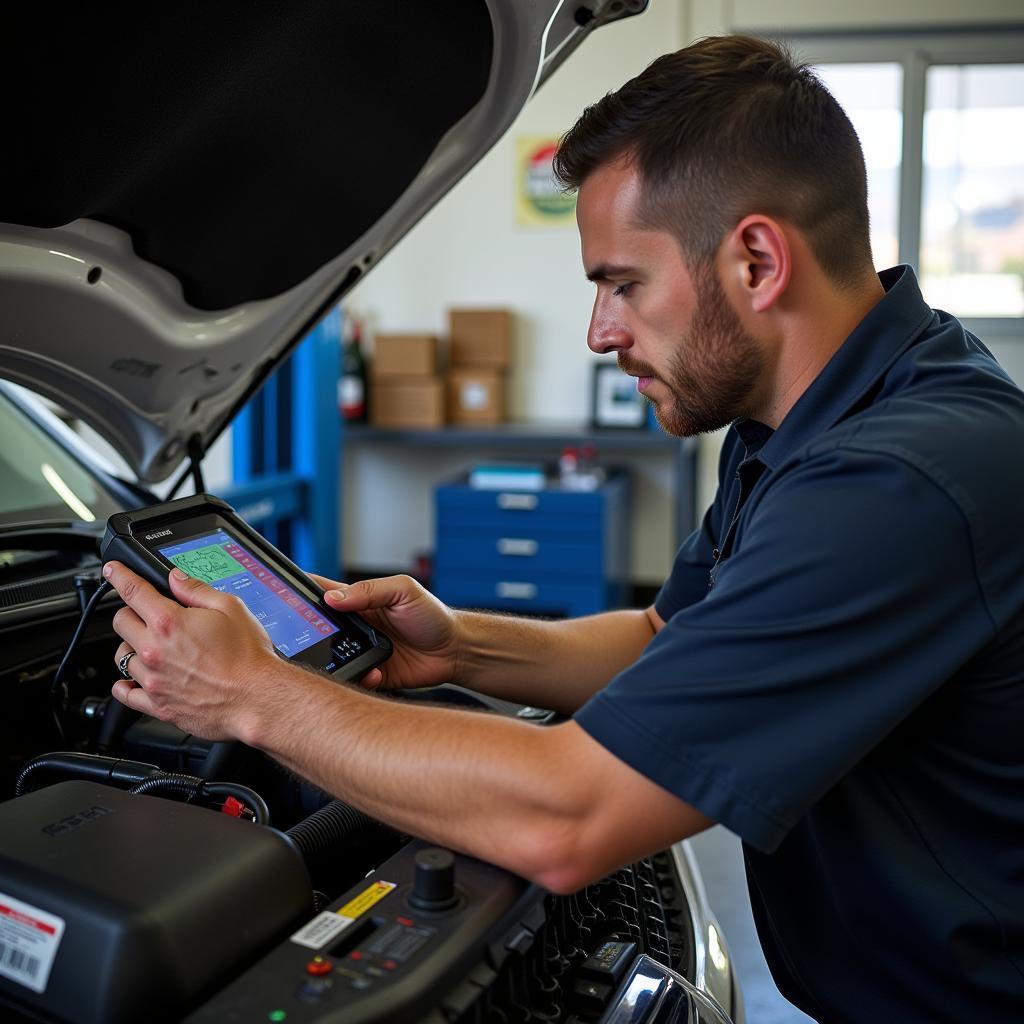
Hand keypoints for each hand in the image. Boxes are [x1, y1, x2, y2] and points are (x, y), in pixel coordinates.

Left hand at [103, 561, 281, 740]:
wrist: (256, 697)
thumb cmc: (248, 656)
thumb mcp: (231, 608)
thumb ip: (197, 590)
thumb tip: (177, 578)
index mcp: (170, 622)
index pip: (132, 591)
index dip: (118, 575)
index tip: (113, 570)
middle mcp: (155, 651)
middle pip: (120, 622)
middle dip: (131, 612)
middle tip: (149, 614)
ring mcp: (153, 680)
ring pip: (121, 656)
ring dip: (133, 647)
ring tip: (153, 647)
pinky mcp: (157, 705)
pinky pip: (125, 693)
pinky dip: (126, 684)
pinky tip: (135, 679)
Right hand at [309, 573, 459, 691]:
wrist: (455, 649)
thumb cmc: (433, 615)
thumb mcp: (404, 591)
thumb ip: (370, 590)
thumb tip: (333, 598)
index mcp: (358, 601)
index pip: (319, 593)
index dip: (297, 594)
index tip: (280, 600)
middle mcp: (354, 627)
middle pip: (316, 630)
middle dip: (306, 635)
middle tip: (307, 639)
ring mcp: (360, 651)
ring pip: (329, 659)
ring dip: (330, 660)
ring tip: (340, 658)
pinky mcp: (371, 674)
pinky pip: (354, 680)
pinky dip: (359, 677)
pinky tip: (374, 672)